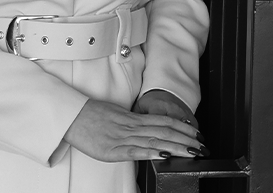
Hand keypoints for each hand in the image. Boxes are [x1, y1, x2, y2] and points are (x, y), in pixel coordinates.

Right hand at [62, 98, 204, 162]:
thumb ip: (132, 124)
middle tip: (202, 146)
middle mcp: (131, 126)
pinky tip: (164, 156)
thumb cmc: (90, 116)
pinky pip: (135, 151)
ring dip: (176, 147)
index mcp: (132, 118)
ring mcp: (123, 138)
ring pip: (155, 141)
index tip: (197, 133)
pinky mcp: (113, 150)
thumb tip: (147, 131)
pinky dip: (151, 153)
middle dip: (186, 139)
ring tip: (192, 152)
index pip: (164, 121)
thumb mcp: (115, 116)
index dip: (182, 127)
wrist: (71, 116)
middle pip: (164, 131)